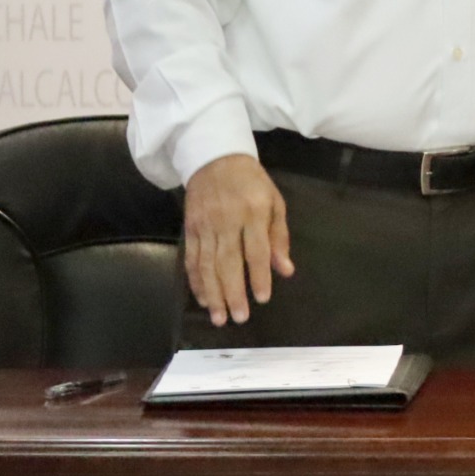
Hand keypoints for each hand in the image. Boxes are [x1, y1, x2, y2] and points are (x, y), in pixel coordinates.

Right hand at [182, 154, 291, 326]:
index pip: (256, 249)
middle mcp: (227, 220)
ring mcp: (205, 225)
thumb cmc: (251, 182)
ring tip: (220, 317)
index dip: (259, 275)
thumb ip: (279, 237)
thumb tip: (285, 270)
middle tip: (240, 318)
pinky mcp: (189, 228)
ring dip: (213, 294)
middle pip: (229, 262)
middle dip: (233, 293)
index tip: (262, 298)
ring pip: (207, 265)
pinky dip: (196, 281)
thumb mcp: (274, 201)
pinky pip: (191, 259)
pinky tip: (203, 299)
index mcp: (253, 211)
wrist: (214, 157)